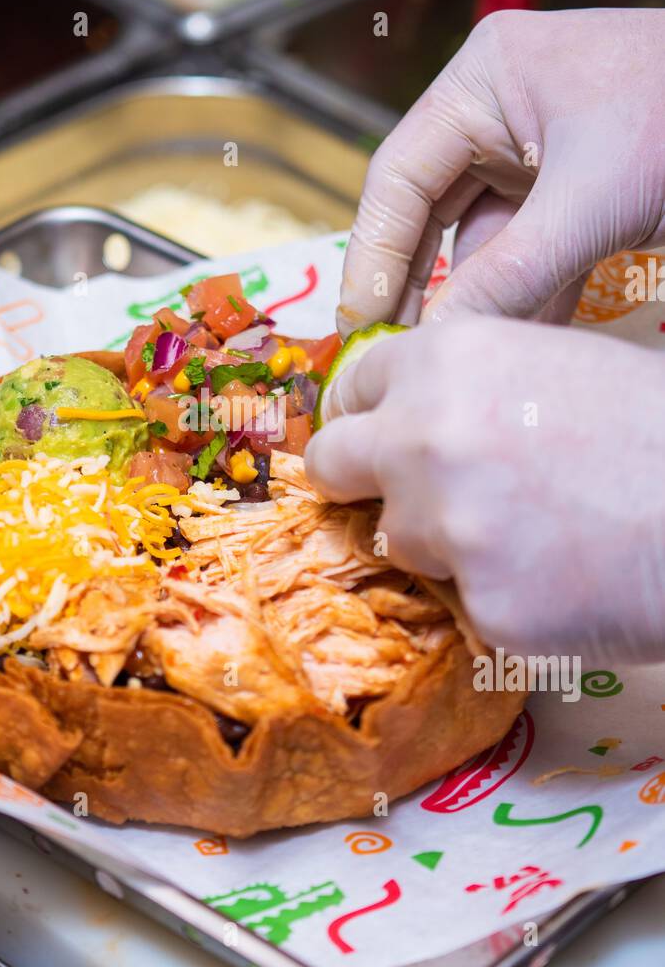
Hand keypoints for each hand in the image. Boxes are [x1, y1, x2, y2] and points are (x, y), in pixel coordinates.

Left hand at [306, 317, 664, 662]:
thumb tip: (408, 411)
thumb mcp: (557, 363)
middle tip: (407, 495)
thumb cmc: (654, 427)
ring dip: (443, 544)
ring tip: (530, 533)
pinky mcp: (483, 607)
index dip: (365, 415)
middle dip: (358, 482)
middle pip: (334, 464)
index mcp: (447, 360)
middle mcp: (426, 437)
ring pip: (398, 542)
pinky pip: (462, 604)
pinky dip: (501, 598)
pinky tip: (561, 576)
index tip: (373, 438)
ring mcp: (449, 528)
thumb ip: (467, 385)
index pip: (352, 387)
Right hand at [337, 8, 664, 334]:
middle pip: (431, 209)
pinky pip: (530, 248)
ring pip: (481, 238)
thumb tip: (441, 345)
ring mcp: (539, 146)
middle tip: (393, 354)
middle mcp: (501, 107)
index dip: (374, 253)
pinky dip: (526, 295)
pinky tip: (517, 346)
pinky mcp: (575, 185)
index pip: (400, 175)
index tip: (358, 324)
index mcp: (486, 77)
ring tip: (456, 362)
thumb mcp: (592, 203)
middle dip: (421, 284)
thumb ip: (508, 277)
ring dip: (478, 300)